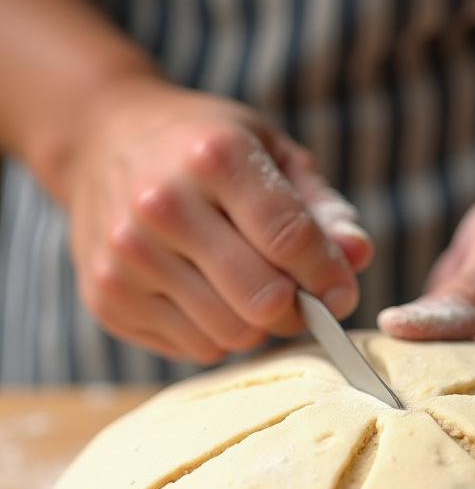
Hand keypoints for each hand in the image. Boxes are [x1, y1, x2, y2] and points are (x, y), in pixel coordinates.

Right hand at [66, 76, 372, 362]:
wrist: (103, 140)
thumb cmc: (204, 149)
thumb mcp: (272, 153)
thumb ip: (323, 209)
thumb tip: (357, 257)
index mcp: (214, 157)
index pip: (291, 239)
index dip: (329, 276)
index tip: (340, 291)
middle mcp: (162, 205)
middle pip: (264, 299)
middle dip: (297, 309)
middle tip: (298, 298)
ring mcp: (126, 256)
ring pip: (232, 334)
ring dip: (257, 325)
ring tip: (249, 290)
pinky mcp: (108, 298)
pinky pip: (197, 348)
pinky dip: (217, 334)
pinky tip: (206, 295)